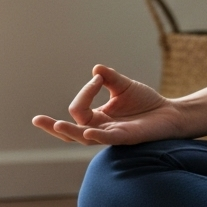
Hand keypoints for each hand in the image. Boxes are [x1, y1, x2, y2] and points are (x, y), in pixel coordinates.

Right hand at [33, 65, 184, 145]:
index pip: (78, 109)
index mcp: (97, 118)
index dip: (85, 92)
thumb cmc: (146, 103)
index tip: (98, 78)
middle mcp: (101, 129)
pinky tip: (87, 131)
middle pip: (71, 131)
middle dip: (52, 127)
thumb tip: (96, 68)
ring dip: (70, 131)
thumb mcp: (124, 87)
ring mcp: (113, 135)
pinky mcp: (127, 138)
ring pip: (84, 138)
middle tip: (36, 120)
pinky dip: (98, 135)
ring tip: (56, 125)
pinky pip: (109, 139)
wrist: (170, 114)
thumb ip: (110, 79)